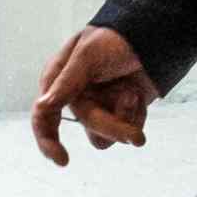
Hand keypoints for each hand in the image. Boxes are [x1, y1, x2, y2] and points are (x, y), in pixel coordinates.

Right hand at [30, 24, 154, 161]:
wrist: (153, 36)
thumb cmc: (116, 38)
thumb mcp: (88, 55)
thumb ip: (66, 82)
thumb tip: (43, 106)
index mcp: (58, 79)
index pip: (43, 115)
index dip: (47, 140)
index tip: (63, 160)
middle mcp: (74, 97)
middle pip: (90, 126)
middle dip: (115, 125)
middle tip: (138, 137)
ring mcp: (98, 107)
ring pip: (105, 136)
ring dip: (126, 119)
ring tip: (134, 94)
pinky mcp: (119, 115)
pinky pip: (124, 132)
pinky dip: (137, 117)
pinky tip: (139, 95)